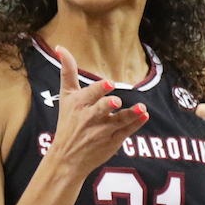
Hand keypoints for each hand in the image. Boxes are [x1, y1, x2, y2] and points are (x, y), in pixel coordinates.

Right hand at [47, 46, 148, 177]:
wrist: (67, 157)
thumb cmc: (68, 122)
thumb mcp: (65, 96)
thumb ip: (67, 71)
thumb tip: (60, 47)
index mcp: (79, 104)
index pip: (91, 94)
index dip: (100, 90)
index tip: (109, 84)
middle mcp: (90, 118)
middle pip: (101, 109)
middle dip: (108, 105)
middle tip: (116, 101)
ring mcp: (102, 131)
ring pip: (119, 121)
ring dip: (131, 115)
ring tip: (142, 109)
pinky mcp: (113, 141)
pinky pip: (127, 131)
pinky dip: (136, 124)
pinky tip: (145, 116)